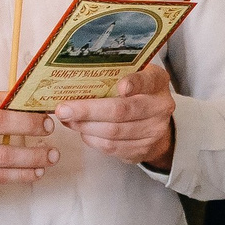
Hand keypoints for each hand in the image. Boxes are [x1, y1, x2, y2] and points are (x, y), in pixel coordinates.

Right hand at [0, 90, 58, 203]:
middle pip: (0, 124)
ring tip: (52, 155)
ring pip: (3, 156)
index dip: (22, 103)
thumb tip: (22, 100)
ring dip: (33, 156)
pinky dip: (20, 175)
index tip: (43, 106)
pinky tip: (35, 172)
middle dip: (31, 125)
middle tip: (50, 127)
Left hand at [56, 65, 175, 168]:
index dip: (134, 83)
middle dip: (88, 111)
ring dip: (85, 126)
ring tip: (68, 120)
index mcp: (157, 81)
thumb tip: (76, 80)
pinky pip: (112, 147)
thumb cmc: (137, 93)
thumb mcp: (134, 75)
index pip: (146, 81)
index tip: (120, 86)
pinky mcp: (142, 149)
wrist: (156, 122)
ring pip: (113, 132)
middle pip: (122, 110)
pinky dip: (92, 139)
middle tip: (64, 109)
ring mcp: (153, 130)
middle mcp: (160, 106)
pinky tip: (83, 131)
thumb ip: (114, 75)